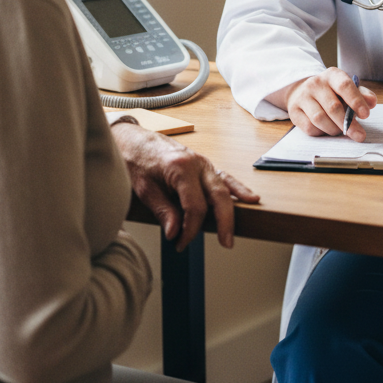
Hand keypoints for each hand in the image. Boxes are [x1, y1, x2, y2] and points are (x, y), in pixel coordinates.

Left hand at [111, 121, 259, 249]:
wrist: (133, 140)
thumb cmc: (136, 160)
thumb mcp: (144, 189)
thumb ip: (163, 210)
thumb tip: (175, 232)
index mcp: (181, 168)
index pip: (195, 206)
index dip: (191, 229)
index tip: (181, 243)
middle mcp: (197, 163)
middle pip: (218, 196)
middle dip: (223, 222)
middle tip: (226, 243)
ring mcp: (203, 163)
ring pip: (226, 186)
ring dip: (233, 209)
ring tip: (236, 228)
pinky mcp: (204, 165)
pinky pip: (225, 178)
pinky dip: (237, 189)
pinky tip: (249, 198)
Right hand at [273, 68, 377, 140]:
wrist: (303, 91)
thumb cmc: (331, 92)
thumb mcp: (348, 89)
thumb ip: (361, 94)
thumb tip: (371, 102)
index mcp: (332, 75)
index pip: (345, 86)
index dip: (356, 101)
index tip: (366, 115)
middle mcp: (316, 83)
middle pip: (333, 107)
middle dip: (348, 124)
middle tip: (359, 135)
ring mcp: (303, 97)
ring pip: (320, 119)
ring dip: (334, 129)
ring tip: (341, 130)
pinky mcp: (294, 111)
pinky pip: (309, 127)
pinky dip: (321, 132)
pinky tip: (326, 129)